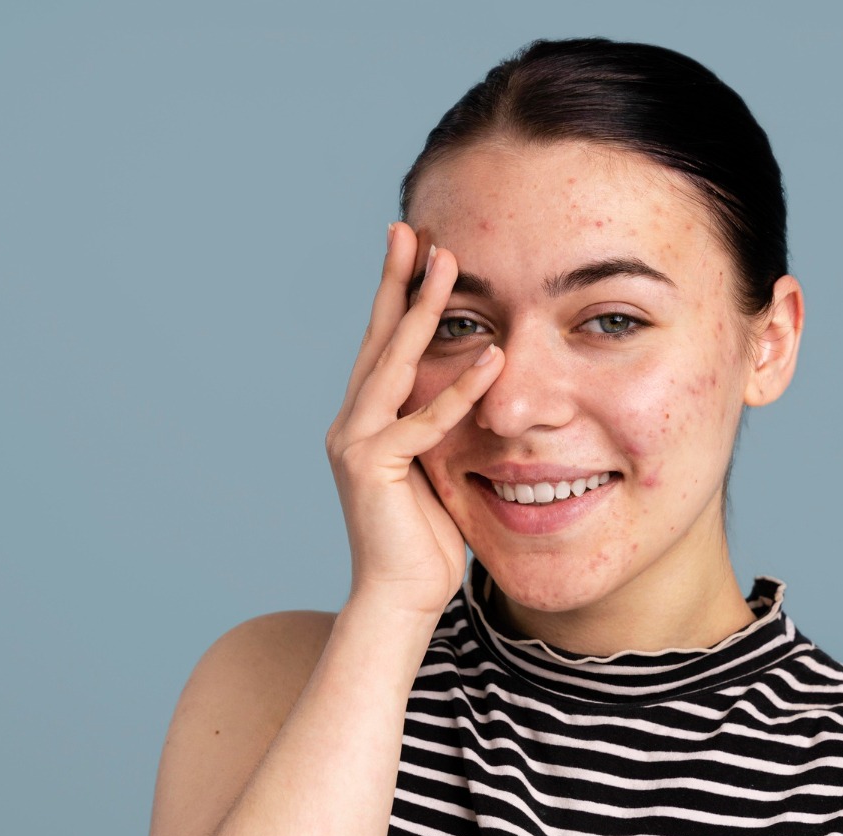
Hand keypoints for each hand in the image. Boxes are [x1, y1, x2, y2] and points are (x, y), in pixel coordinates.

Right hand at [325, 223, 504, 618]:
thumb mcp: (436, 470)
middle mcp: (351, 424)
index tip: (412, 249)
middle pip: (377, 338)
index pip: (382, 346)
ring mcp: (356, 443)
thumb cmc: (424, 542)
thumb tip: (477, 388)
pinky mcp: (373, 468)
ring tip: (445, 262)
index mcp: (365, 422)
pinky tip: (490, 356)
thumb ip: (443, 429)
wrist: (399, 599)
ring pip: (393, 363)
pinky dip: (459, 389)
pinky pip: (424, 421)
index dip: (395, 296)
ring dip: (421, 309)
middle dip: (394, 280)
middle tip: (410, 228)